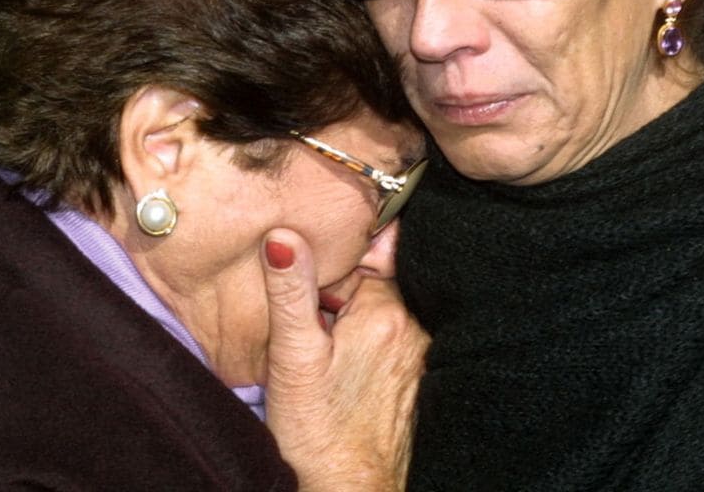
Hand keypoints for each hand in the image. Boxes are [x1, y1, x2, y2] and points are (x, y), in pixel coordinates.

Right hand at [262, 228, 428, 491]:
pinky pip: (388, 342)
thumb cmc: (318, 431)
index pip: (355, 266)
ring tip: (327, 360)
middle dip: (338, 304)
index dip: (322, 285)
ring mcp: (418, 355)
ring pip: (378, 315)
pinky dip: (364, 349)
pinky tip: (344, 376)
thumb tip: (285, 236)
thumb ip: (291, 291)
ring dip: (350, 327)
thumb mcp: (293, 355)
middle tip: (313, 339)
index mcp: (387, 313)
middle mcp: (414, 329)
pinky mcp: (414, 378)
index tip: (305, 313)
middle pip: (370, 289)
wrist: (349, 488)